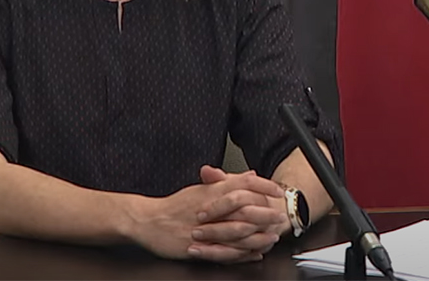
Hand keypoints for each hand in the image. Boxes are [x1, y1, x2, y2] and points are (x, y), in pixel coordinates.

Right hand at [129, 169, 283, 263]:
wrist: (148, 220)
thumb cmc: (173, 206)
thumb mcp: (201, 189)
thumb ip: (225, 183)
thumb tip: (249, 175)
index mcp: (210, 192)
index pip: (242, 183)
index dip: (263, 186)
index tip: (276, 191)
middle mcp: (210, 208)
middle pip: (244, 207)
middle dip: (265, 212)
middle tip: (279, 215)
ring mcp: (205, 228)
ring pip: (238, 231)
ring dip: (258, 234)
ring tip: (272, 236)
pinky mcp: (200, 246)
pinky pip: (226, 250)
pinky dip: (243, 252)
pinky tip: (254, 253)